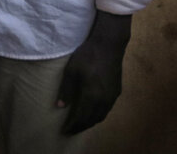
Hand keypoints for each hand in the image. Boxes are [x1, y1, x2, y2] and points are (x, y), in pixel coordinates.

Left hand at [56, 10, 131, 134]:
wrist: (109, 45)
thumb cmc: (87, 56)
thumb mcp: (71, 71)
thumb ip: (66, 90)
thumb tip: (60, 106)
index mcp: (92, 96)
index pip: (81, 117)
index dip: (72, 126)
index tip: (64, 130)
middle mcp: (104, 100)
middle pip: (92, 120)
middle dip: (80, 127)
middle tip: (71, 130)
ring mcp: (112, 96)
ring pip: (101, 116)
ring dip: (90, 122)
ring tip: (80, 124)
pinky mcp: (116, 91)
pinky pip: (107, 109)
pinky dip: (98, 115)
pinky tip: (93, 112)